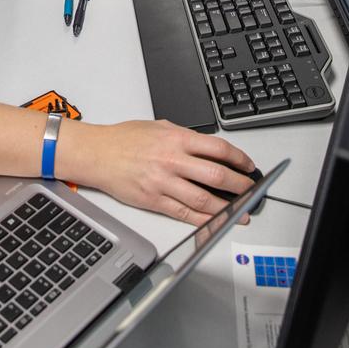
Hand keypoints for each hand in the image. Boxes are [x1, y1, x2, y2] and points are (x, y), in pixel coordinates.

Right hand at [90, 120, 256, 225]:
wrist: (97, 154)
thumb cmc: (124, 139)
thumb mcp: (158, 127)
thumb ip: (184, 137)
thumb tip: (209, 148)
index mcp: (176, 138)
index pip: (218, 148)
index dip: (239, 158)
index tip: (248, 166)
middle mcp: (172, 160)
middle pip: (216, 174)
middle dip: (240, 185)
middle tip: (251, 190)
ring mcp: (163, 182)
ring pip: (203, 199)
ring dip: (227, 208)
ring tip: (241, 211)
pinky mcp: (154, 200)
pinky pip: (184, 213)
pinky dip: (204, 219)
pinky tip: (216, 220)